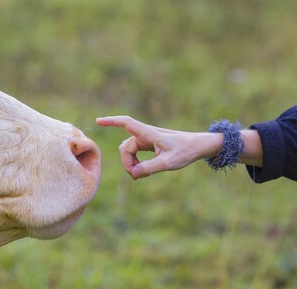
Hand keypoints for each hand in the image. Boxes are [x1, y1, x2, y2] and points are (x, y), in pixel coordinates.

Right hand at [96, 115, 220, 178]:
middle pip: (125, 146)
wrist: (198, 146)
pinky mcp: (150, 144)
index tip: (98, 121)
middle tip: (136, 175)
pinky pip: (135, 152)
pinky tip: (142, 171)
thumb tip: (133, 173)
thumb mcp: (168, 163)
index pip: (126, 123)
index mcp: (148, 134)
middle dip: (126, 161)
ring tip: (140, 174)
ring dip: (131, 163)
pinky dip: (135, 162)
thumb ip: (149, 168)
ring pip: (129, 150)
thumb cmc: (185, 151)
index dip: (111, 121)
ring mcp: (147, 139)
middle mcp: (145, 134)